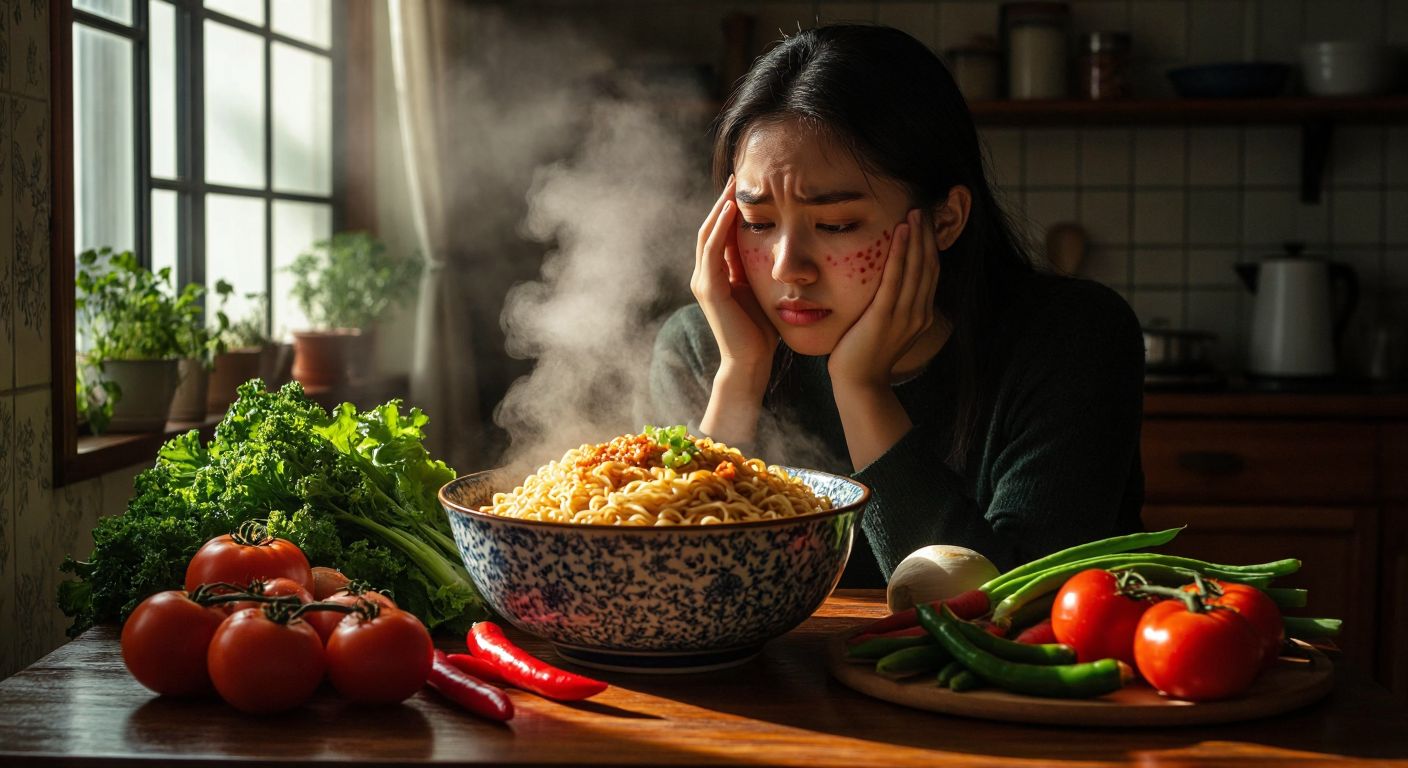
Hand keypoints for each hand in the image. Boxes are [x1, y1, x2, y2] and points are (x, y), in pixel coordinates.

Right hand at [691, 175, 778, 373]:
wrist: (751, 362)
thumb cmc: (762, 331)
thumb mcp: (762, 290)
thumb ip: (760, 269)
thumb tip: (778, 245)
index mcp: (717, 275)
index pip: (720, 234)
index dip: (729, 209)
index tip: (745, 186)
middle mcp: (705, 276)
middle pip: (709, 229)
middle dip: (722, 202)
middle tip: (736, 176)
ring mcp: (703, 282)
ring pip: (707, 235)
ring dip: (719, 208)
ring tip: (732, 186)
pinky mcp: (709, 289)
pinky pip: (712, 250)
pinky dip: (720, 228)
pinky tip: (731, 210)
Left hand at [827, 209, 940, 390]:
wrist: (860, 384)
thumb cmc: (865, 355)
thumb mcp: (887, 327)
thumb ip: (893, 307)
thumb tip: (888, 286)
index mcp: (921, 315)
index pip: (931, 273)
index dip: (930, 246)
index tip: (926, 223)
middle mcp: (919, 313)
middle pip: (929, 265)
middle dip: (927, 235)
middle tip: (923, 208)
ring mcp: (905, 315)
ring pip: (917, 268)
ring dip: (917, 238)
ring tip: (915, 213)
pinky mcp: (886, 316)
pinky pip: (896, 278)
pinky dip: (901, 253)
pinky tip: (901, 233)